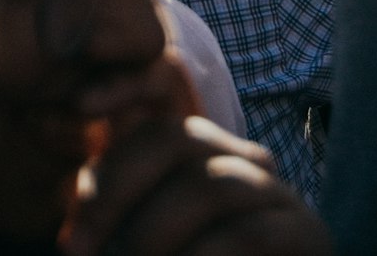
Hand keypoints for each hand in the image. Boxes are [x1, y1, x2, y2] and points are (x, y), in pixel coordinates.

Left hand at [65, 114, 330, 255]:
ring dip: (152, 234)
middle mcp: (242, 161)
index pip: (149, 133)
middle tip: (78, 253)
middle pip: (174, 138)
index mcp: (203, 159)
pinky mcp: (310, 236)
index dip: (103, 172)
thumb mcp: (152, 250)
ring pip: (207, 185)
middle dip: (116, 193)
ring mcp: (279, 195)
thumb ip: (118, 233)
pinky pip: (248, 234)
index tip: (66, 237)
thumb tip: (71, 237)